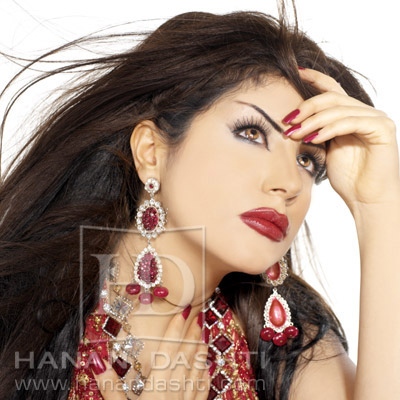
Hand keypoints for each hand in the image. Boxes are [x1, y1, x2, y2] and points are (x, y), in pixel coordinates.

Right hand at [91, 311, 210, 398]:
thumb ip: (109, 386)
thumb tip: (95, 360)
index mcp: (157, 387)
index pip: (168, 351)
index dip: (175, 330)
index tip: (182, 312)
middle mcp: (175, 391)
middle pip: (185, 356)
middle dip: (191, 334)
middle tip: (197, 314)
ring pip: (196, 370)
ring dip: (200, 350)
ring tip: (204, 333)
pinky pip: (201, 390)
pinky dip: (204, 375)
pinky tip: (207, 368)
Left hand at [283, 68, 399, 210]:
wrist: (366, 200)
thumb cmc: (347, 178)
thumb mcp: (325, 149)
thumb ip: (315, 132)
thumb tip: (292, 122)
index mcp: (350, 115)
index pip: (331, 89)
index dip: (314, 78)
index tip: (295, 72)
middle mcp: (364, 112)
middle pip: (331, 97)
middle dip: (306, 107)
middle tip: (287, 121)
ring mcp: (375, 118)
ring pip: (338, 109)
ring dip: (312, 121)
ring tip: (295, 134)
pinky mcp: (382, 129)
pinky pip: (351, 121)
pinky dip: (329, 128)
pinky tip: (314, 138)